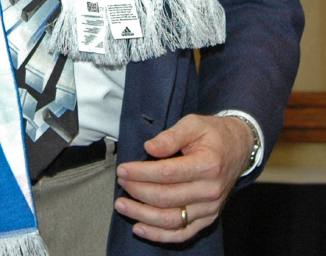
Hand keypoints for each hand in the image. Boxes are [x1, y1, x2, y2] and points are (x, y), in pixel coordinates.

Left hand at [113, 114, 253, 243]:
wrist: (239, 148)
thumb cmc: (213, 134)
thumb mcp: (193, 124)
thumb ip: (170, 136)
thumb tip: (149, 148)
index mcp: (207, 165)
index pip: (167, 174)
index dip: (141, 173)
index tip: (123, 169)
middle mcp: (210, 191)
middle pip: (166, 198)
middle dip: (137, 191)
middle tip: (120, 182)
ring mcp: (210, 209)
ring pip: (171, 219)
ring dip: (142, 215)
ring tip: (122, 205)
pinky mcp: (207, 219)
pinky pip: (182, 233)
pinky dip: (159, 235)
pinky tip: (139, 227)